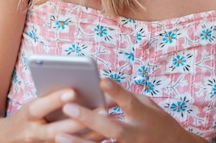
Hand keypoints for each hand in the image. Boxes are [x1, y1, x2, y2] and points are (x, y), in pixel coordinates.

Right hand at [0, 88, 106, 141]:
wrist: (7, 140)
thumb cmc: (26, 118)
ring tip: (108, 123)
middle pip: (56, 131)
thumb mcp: (32, 105)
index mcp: (27, 116)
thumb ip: (49, 99)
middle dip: (80, 121)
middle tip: (102, 110)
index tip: (73, 91)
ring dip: (89, 135)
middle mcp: (32, 134)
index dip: (55, 99)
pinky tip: (102, 136)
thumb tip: (77, 90)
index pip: (39, 107)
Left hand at [55, 78, 205, 142]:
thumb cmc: (157, 121)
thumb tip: (99, 88)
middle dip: (90, 119)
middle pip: (113, 128)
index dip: (116, 91)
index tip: (101, 80)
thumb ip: (123, 98)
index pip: (129, 101)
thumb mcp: (147, 105)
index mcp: (143, 116)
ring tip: (58, 136)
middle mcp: (137, 134)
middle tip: (68, 107)